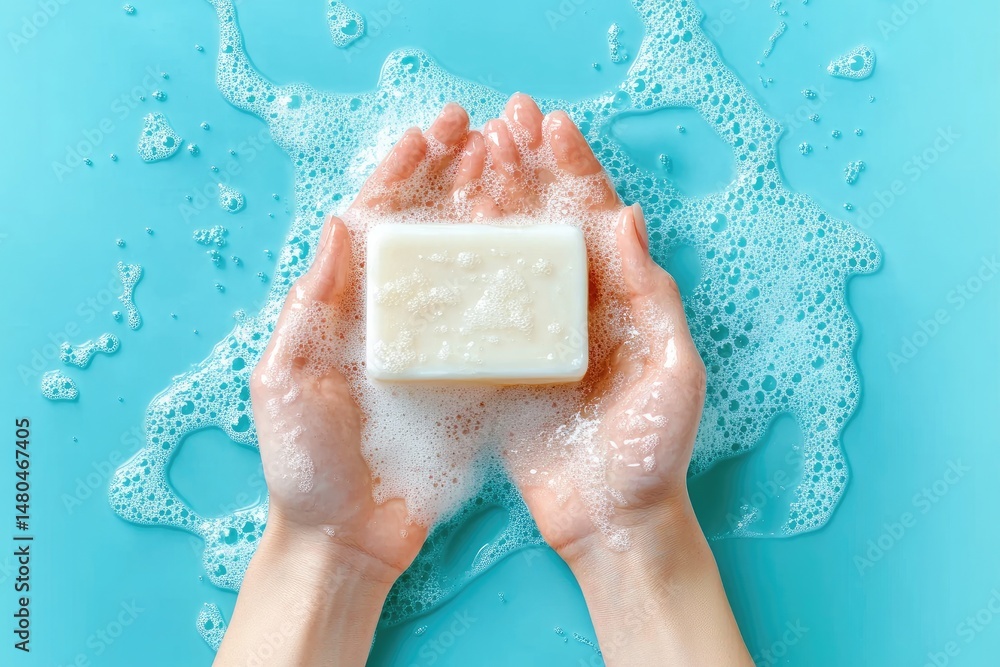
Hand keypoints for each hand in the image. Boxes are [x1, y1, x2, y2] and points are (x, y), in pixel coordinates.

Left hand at [248, 102, 483, 579]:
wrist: (347, 541)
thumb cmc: (304, 469)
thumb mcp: (286, 384)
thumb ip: (310, 310)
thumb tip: (338, 227)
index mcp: (343, 310)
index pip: (373, 224)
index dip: (399, 174)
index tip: (431, 135)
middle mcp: (390, 319)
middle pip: (424, 231)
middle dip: (450, 176)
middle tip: (484, 132)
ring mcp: (430, 349)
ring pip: (462, 266)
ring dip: (485, 213)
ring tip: (514, 171)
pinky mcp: (465, 382)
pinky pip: (490, 322)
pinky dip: (511, 282)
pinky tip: (534, 251)